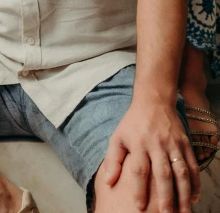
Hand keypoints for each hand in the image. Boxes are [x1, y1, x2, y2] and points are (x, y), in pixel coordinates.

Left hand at [103, 97, 199, 212]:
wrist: (153, 100)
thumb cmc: (132, 122)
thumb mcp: (118, 136)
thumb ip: (113, 159)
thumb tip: (108, 182)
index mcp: (139, 143)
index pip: (139, 170)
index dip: (139, 189)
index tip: (139, 207)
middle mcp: (157, 144)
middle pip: (163, 173)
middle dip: (166, 196)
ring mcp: (173, 143)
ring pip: (181, 171)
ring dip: (184, 193)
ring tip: (184, 212)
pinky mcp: (185, 143)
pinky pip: (192, 165)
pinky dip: (195, 182)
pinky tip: (194, 196)